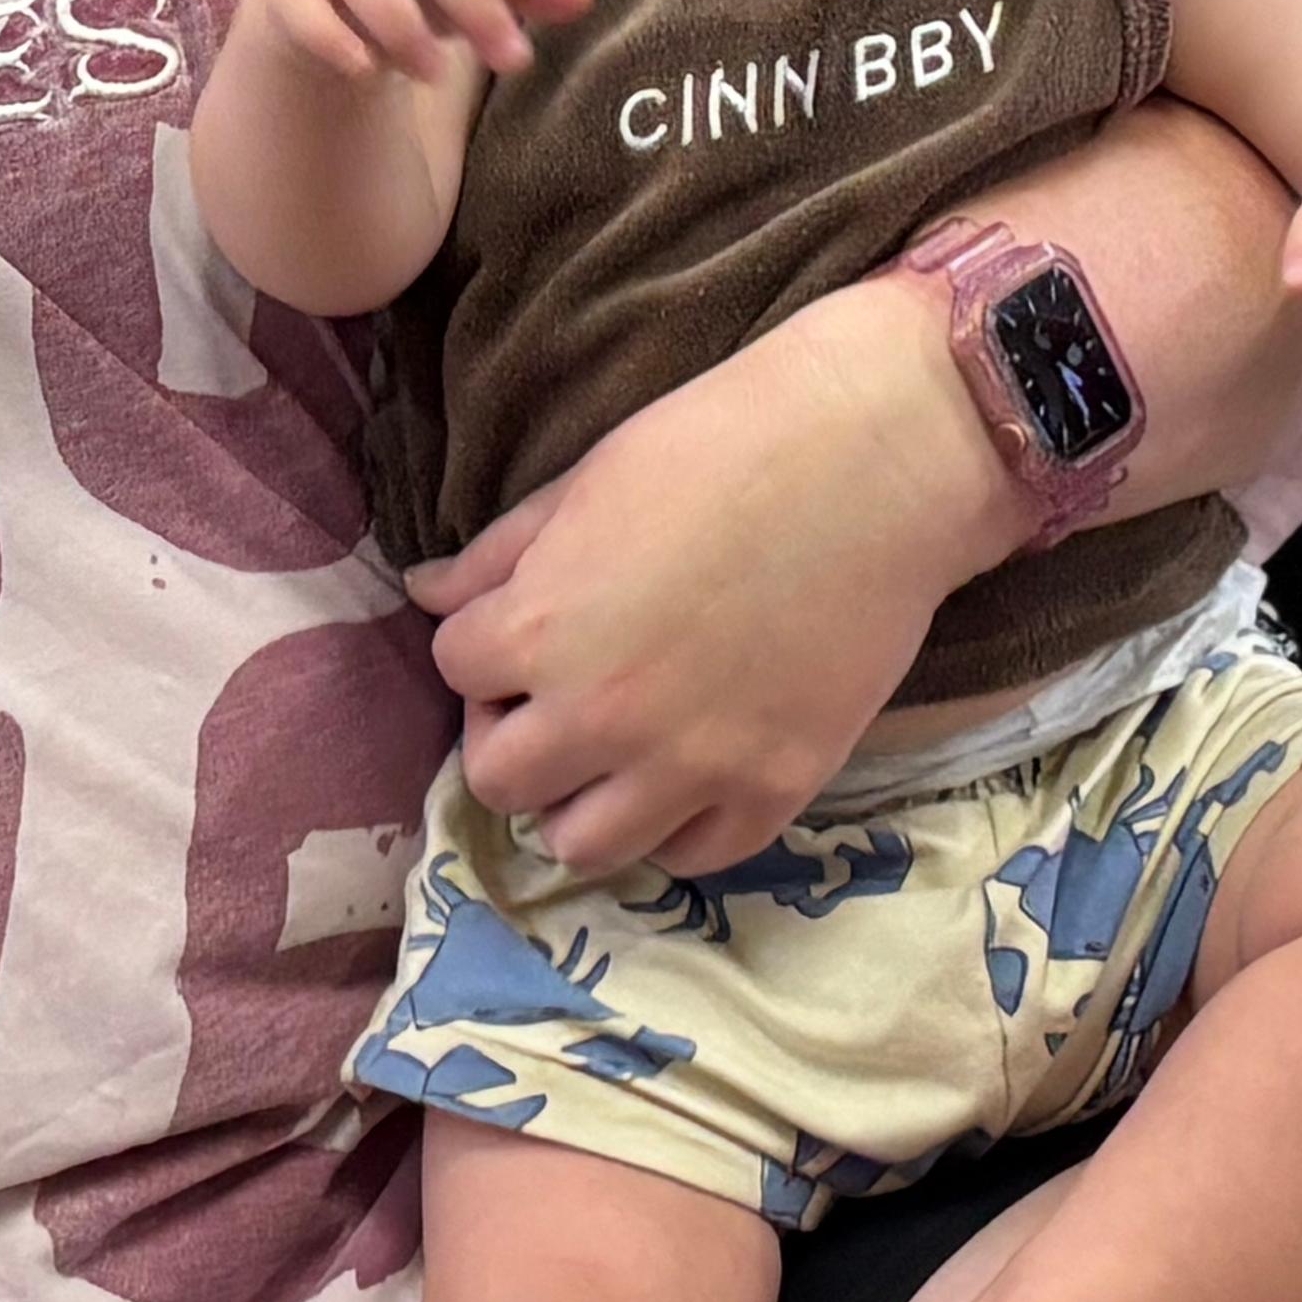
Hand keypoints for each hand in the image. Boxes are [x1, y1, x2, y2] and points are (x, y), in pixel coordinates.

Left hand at [409, 279, 1008, 876]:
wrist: (875, 461)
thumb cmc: (720, 444)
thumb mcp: (586, 482)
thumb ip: (500, 555)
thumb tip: (427, 594)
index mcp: (540, 631)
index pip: (454, 668)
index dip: (481, 643)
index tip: (519, 622)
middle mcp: (600, 718)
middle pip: (499, 780)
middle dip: (512, 735)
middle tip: (554, 695)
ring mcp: (689, 767)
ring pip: (581, 845)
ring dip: (579, 800)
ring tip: (613, 750)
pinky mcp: (772, 790)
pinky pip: (690, 857)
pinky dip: (673, 827)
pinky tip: (685, 775)